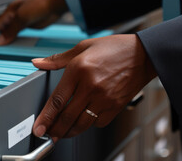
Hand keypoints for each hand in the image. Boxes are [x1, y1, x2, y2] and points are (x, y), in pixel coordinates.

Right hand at [0, 0, 67, 44]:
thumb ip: (11, 29)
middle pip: (0, 30)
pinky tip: (13, 46)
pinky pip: (19, 35)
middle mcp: (13, 16)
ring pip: (9, 33)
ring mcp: (21, 21)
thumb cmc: (41, 2)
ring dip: (5, 40)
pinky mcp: (29, 25)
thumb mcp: (22, 17)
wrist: (57, 2)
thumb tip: (0, 41)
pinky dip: (15, 40)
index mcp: (9, 11)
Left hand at [31, 34, 156, 141]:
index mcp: (79, 69)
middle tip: (47, 134)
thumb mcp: (83, 47)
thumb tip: (38, 63)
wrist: (143, 54)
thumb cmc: (114, 48)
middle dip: (54, 130)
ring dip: (69, 131)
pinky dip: (89, 124)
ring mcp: (104, 98)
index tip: (38, 128)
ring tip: (62, 132)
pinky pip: (98, 122)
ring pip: (82, 124)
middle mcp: (90, 86)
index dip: (45, 117)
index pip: (57, 100)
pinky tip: (84, 120)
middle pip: (67, 116)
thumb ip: (58, 59)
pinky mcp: (115, 106)